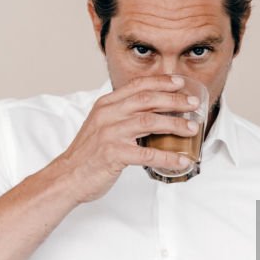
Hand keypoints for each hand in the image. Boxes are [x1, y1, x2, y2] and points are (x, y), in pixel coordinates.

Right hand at [52, 75, 201, 202]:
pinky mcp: (114, 154)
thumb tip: (151, 113)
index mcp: (105, 105)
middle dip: (174, 100)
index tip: (180, 82)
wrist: (66, 177)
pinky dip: (168, 157)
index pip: (137, 86)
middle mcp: (107, 115)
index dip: (161, 82)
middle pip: (147, 100)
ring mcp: (110, 134)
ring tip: (192, 128)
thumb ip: (121, 116)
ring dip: (175, 124)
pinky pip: (148, 154)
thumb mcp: (101, 125)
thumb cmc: (87, 154)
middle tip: (193, 103)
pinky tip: (181, 159)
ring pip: (150, 122)